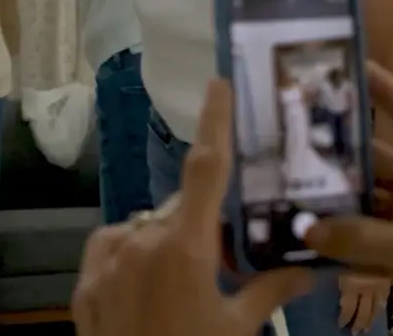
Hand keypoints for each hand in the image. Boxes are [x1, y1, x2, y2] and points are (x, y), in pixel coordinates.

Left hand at [72, 80, 312, 335]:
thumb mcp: (241, 329)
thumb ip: (271, 289)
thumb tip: (309, 264)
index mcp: (185, 248)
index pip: (206, 171)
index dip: (215, 123)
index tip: (218, 82)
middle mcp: (141, 241)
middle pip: (178, 209)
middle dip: (199, 225)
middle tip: (218, 261)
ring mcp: (106, 259)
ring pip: (144, 228)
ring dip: (164, 242)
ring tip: (181, 288)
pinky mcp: (83, 281)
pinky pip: (112, 246)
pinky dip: (130, 254)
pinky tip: (144, 285)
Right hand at [307, 62, 392, 335]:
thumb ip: (364, 238)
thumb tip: (305, 229)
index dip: (382, 87)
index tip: (346, 66)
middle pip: (374, 162)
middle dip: (334, 157)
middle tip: (287, 146)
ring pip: (364, 204)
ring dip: (331, 205)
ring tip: (285, 197)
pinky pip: (365, 242)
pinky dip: (338, 245)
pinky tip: (305, 245)